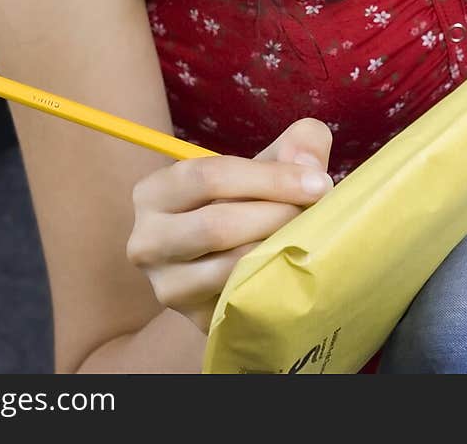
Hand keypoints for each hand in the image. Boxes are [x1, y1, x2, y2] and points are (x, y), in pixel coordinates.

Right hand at [126, 117, 333, 333]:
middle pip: (216, 225)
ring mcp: (166, 286)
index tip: (319, 183)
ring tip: (308, 237)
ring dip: (276, 249)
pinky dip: (272, 281)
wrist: (231, 259)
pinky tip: (294, 267)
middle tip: (316, 213)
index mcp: (154, 192)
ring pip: (228, 267)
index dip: (269, 178)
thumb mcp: (264, 166)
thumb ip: (294, 145)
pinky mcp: (193, 320)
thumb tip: (307, 161)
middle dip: (276, 215)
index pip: (208, 177)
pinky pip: (239, 300)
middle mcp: (147, 241)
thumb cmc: (246, 203)